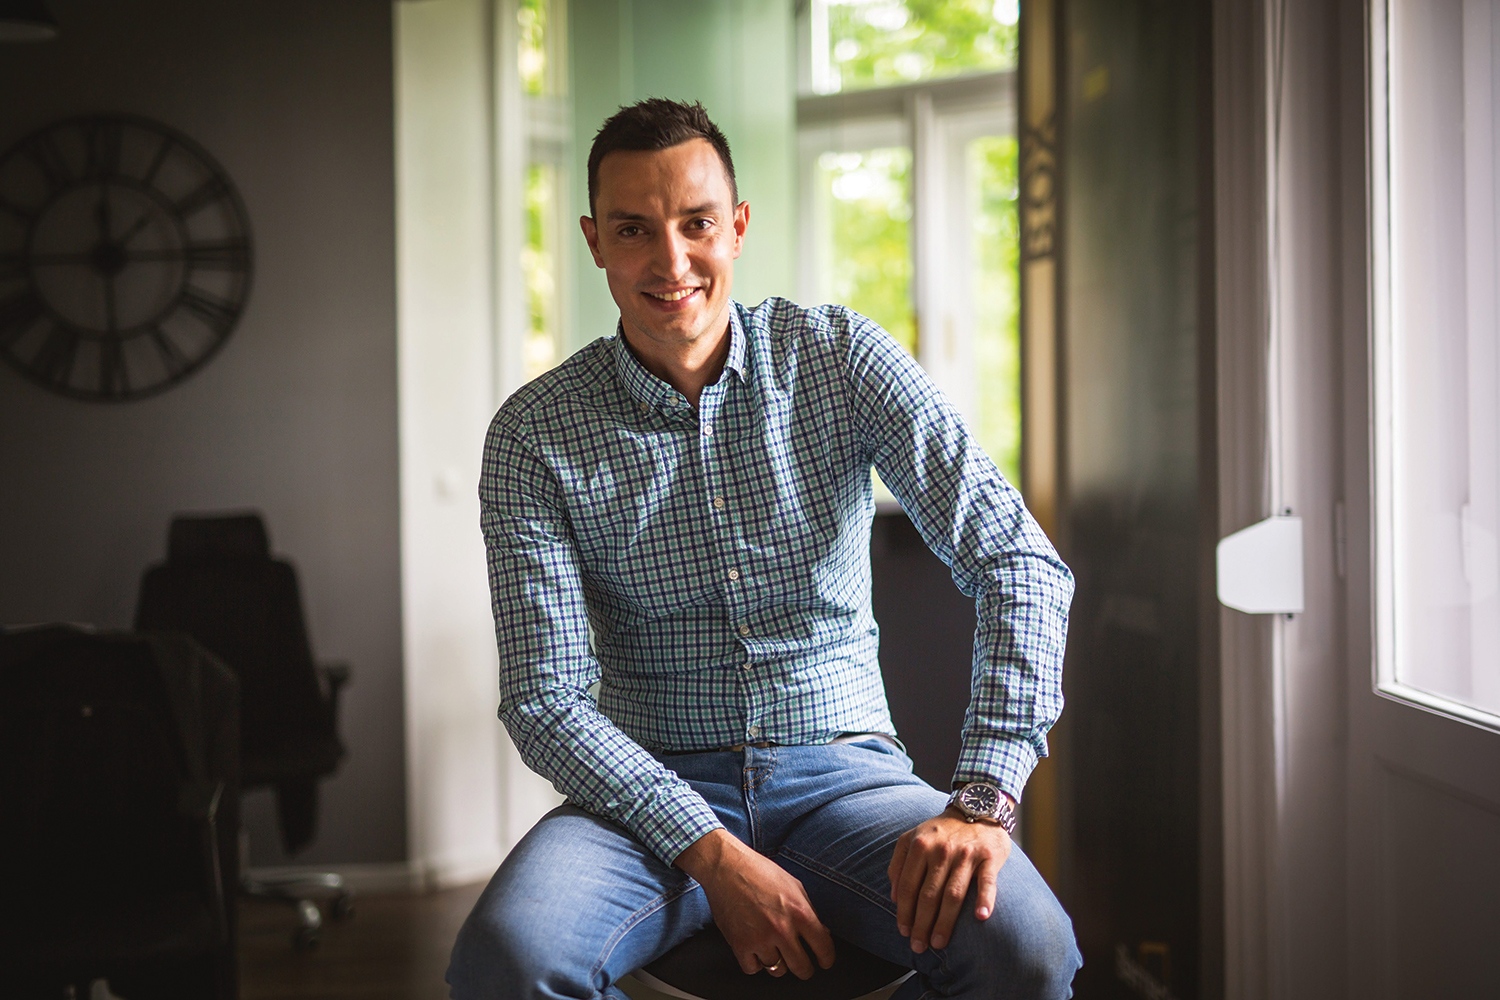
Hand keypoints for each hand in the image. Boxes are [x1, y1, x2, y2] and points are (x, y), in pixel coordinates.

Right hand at [675, 829, 835, 978]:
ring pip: (777, 970)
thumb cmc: (759, 871)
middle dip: (805, 969)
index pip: (823, 947)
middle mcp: (781, 929)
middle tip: (802, 965)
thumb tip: (822, 932)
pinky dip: (756, 963)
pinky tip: (757, 951)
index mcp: (799, 912)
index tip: (824, 962)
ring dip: (778, 963)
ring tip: (776, 952)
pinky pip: (753, 969)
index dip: (827, 958)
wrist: (725, 866)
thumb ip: (809, 910)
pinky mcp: (739, 944)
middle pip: (802, 968)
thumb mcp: (793, 884)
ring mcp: (759, 939)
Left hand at [887, 806, 1012, 952]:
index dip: (905, 912)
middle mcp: (942, 849)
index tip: (904, 932)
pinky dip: (984, 899)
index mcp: (920, 845)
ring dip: (945, 922)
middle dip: (922, 924)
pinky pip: (986, 881)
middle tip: (918, 946)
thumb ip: (899, 863)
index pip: (909, 886)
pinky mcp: (989, 856)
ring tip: (939, 943)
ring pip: (953, 894)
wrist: (977, 807)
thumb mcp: (913, 838)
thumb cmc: (941, 831)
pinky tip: (980, 917)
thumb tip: (894, 897)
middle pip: (929, 894)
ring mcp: (966, 853)